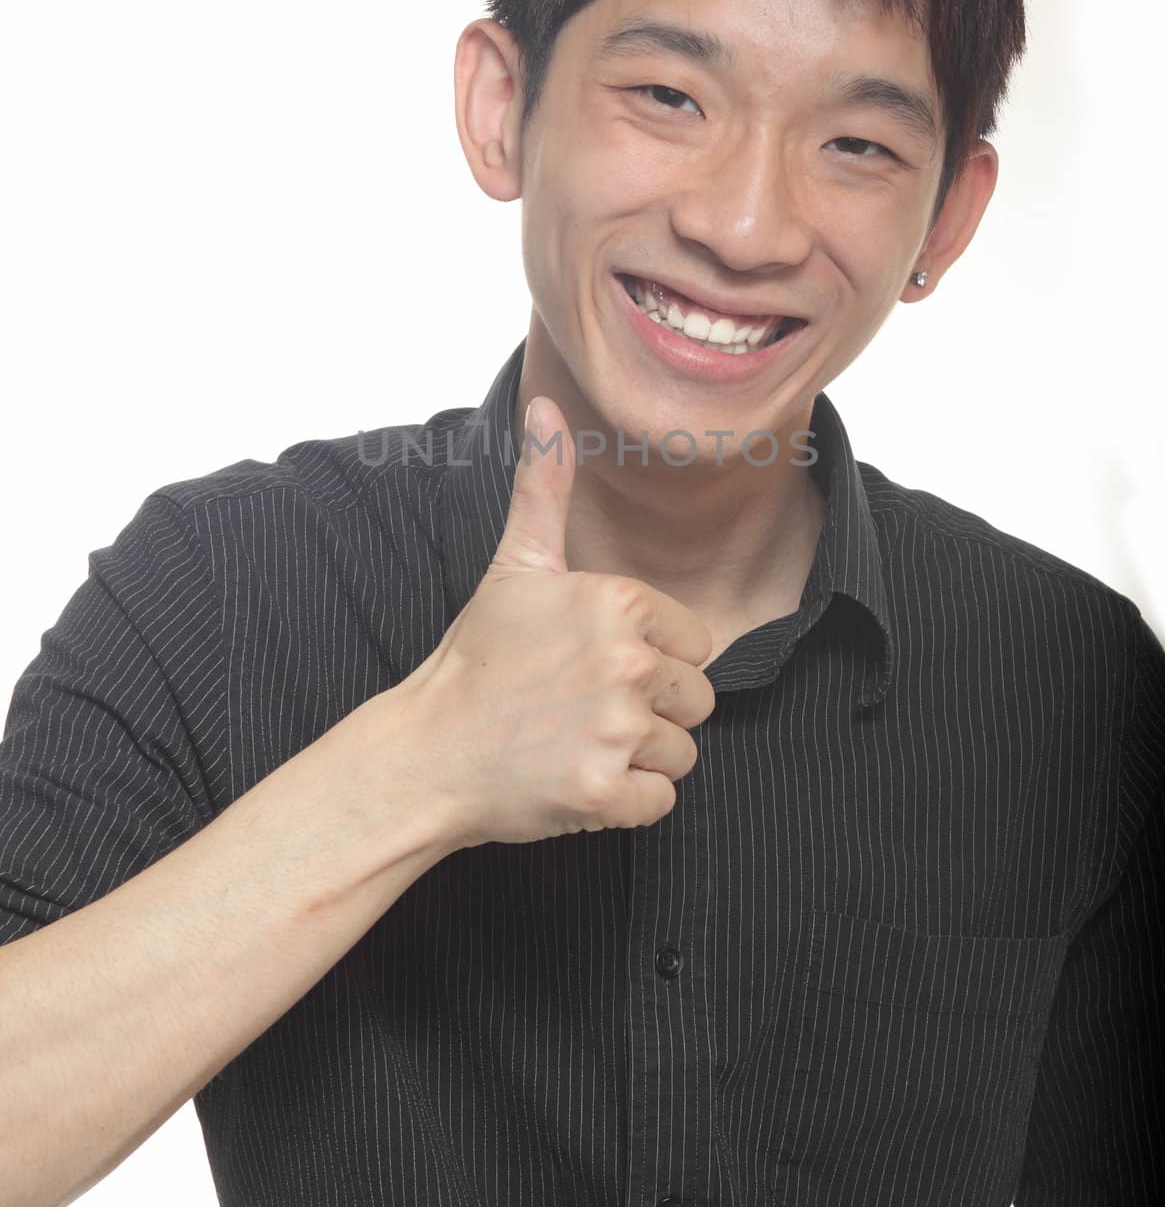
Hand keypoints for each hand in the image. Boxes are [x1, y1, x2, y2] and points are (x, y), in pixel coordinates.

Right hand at [393, 396, 715, 847]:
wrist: (425, 752)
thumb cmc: (476, 659)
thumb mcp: (515, 564)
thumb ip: (545, 485)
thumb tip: (547, 404)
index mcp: (616, 601)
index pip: (696, 643)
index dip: (652, 658)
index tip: (592, 666)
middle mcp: (625, 661)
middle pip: (697, 699)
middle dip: (650, 711)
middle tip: (582, 709)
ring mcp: (614, 730)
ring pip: (683, 752)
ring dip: (637, 758)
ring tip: (576, 742)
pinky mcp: (603, 792)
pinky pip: (662, 802)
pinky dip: (626, 802)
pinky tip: (577, 780)